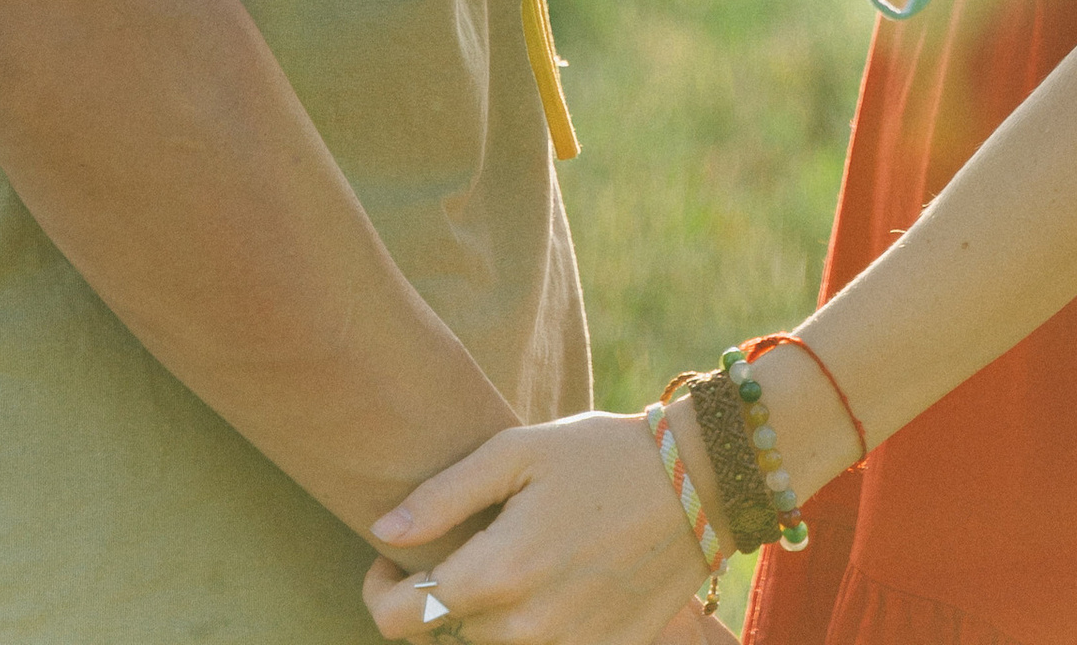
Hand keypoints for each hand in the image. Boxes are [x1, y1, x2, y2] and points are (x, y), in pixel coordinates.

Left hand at [365, 411, 713, 644]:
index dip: (379, 590)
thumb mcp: (518, 452)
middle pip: (441, 639)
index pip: (399, 620)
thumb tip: (383, 532)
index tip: (393, 557)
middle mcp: (525, 630)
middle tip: (459, 548)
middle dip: (434, 599)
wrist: (697, 486)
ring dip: (478, 619)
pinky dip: (526, 629)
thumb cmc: (600, 456)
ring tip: (502, 564)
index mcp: (498, 575)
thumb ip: (443, 496)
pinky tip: (545, 584)